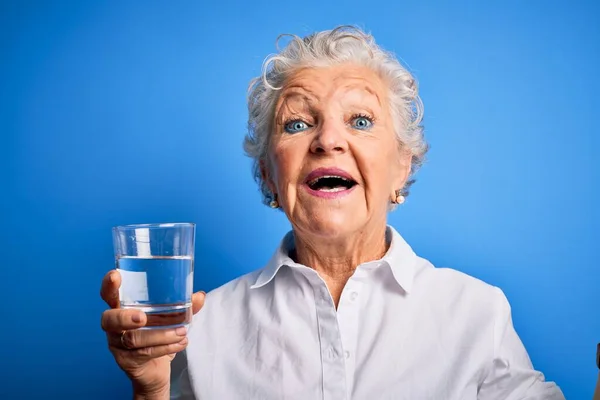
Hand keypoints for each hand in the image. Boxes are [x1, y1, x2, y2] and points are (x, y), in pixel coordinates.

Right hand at [100, 270, 204, 397]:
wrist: (155, 370)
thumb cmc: (157, 336)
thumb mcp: (170, 319)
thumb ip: (184, 307)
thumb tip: (199, 296)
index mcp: (122, 308)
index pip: (109, 294)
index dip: (109, 285)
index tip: (115, 276)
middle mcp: (115, 326)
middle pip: (109, 320)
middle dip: (125, 317)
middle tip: (142, 317)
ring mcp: (118, 345)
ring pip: (133, 339)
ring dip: (160, 335)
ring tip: (181, 332)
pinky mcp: (127, 361)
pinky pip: (144, 353)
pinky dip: (166, 347)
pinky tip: (181, 343)